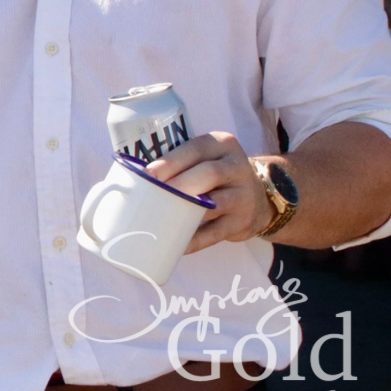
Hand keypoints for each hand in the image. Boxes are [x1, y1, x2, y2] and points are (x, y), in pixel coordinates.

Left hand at [146, 133, 275, 252]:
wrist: (259, 198)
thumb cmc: (215, 176)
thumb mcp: (205, 158)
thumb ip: (178, 163)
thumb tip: (130, 178)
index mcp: (222, 145)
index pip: (196, 149)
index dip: (172, 161)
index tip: (148, 174)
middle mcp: (237, 167)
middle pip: (209, 174)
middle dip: (180, 184)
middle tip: (154, 193)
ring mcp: (243, 196)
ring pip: (214, 205)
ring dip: (186, 212)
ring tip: (160, 219)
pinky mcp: (242, 222)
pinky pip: (216, 233)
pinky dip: (195, 240)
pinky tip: (178, 245)